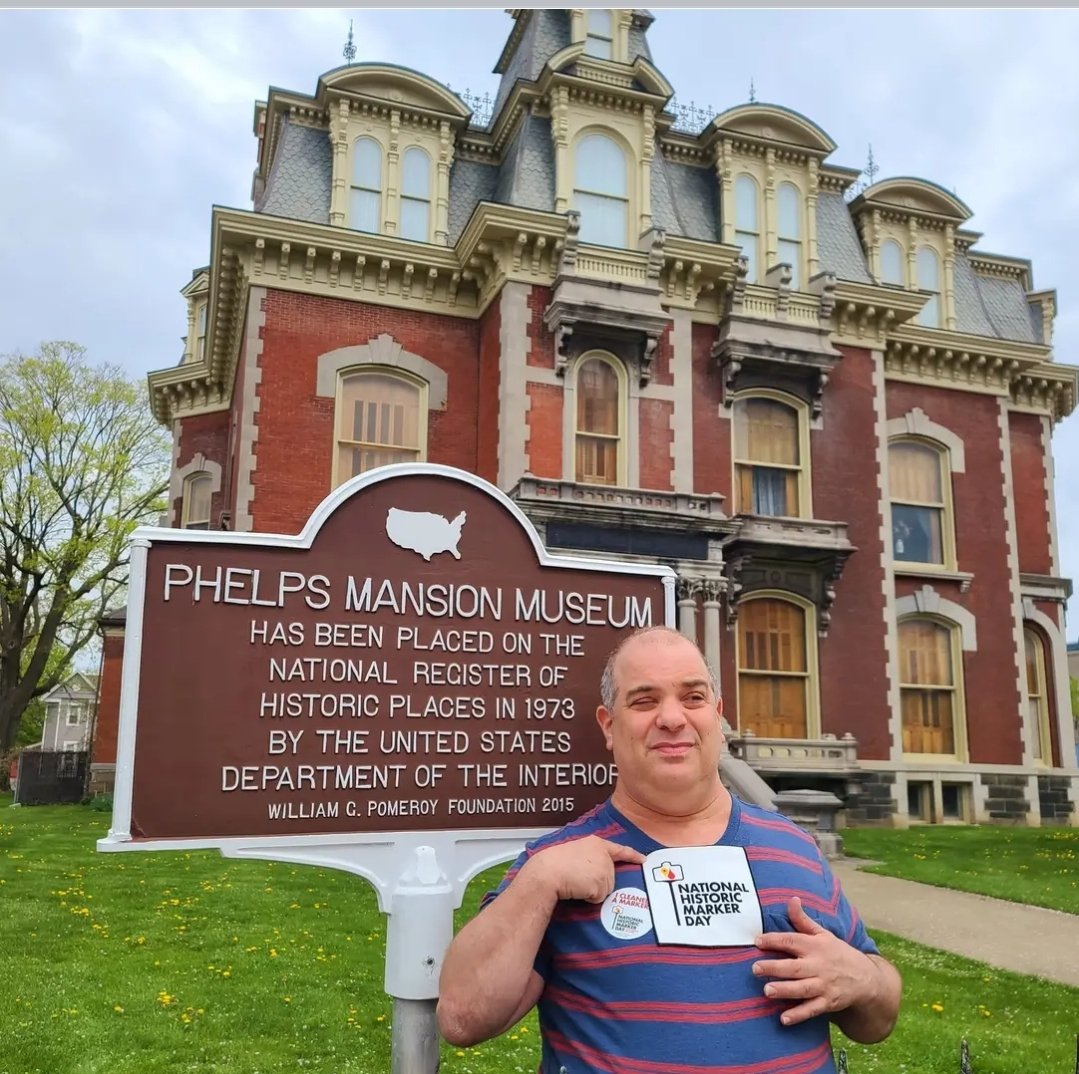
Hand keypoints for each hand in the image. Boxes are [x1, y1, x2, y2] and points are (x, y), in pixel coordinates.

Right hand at [523, 836, 644, 903]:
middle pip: (610, 875)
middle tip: (578, 877)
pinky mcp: (601, 882)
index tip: (643, 859)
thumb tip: (594, 872)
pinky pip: (599, 897)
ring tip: (576, 882)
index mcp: (596, 843)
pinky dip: (589, 897)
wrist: (548, 871)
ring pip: (606, 888)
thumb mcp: (575, 852)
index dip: (633, 855)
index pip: (619, 850)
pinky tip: (578, 888)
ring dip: (592, 890)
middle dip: (598, 881)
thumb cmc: (554, 862)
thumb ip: (590, 858)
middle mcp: (603, 854)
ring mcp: (604, 868)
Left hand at [752, 897, 881, 1026]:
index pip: (792, 941)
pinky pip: (812, 1009)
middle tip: (755, 968)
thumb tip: (792, 899)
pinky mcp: (829, 1002)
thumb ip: (803, 920)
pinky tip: (784, 1018)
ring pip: (802, 989)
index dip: (774, 940)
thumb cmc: (838, 953)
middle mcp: (819, 966)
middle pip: (794, 967)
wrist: (866, 979)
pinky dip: (799, 1014)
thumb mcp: (823, 934)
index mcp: (815, 946)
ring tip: (766, 991)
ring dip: (784, 990)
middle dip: (774, 968)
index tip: (757, 941)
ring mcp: (824, 985)